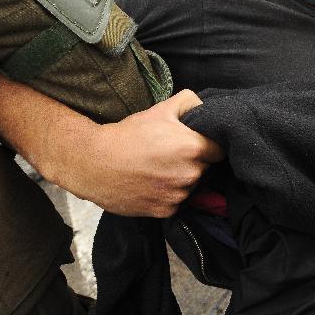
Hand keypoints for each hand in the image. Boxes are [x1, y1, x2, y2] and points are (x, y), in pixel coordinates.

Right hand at [0, 68, 223, 217]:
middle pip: (207, 169)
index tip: (197, 142)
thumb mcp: (160, 109)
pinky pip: (176, 202)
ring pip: (192, 187)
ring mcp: (178, 195)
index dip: (209, 144)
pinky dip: (168, 195)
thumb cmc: (128, 134)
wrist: (95, 163)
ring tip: (160, 169)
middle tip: (173, 154)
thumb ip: (190, 102)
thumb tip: (205, 107)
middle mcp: (191, 174)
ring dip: (182, 179)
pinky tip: (152, 183)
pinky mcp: (166, 211)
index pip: (220, 149)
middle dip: (196, 162)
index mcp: (194, 147)